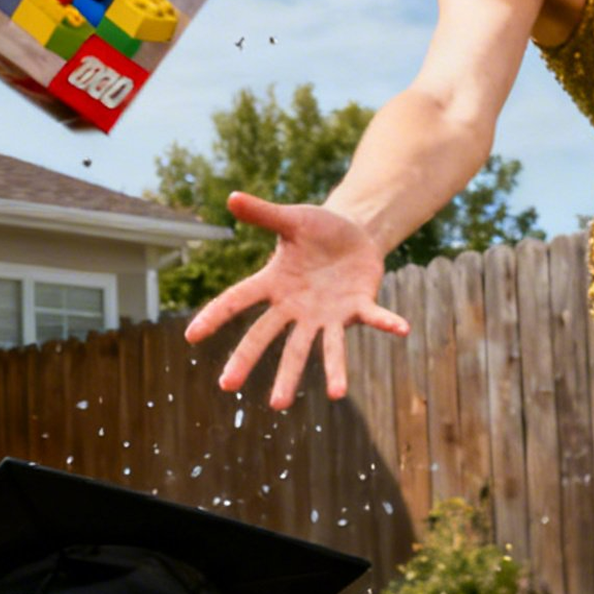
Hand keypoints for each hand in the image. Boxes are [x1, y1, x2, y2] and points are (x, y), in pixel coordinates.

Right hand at [184, 192, 408, 408]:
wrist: (353, 234)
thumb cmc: (316, 230)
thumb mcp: (290, 219)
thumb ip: (263, 214)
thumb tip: (231, 197)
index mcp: (274, 284)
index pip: (237, 301)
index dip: (215, 316)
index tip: (191, 337)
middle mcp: (296, 308)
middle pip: (269, 337)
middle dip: (249, 360)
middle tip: (228, 387)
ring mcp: (327, 314)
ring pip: (323, 347)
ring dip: (331, 370)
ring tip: (336, 395)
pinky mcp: (358, 307)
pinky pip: (373, 317)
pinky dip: (387, 323)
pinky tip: (403, 329)